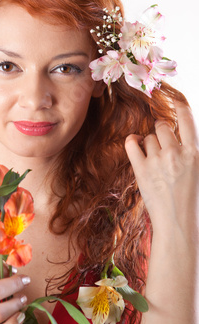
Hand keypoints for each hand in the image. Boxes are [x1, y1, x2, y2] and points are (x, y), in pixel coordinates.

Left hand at [125, 101, 198, 235]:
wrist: (177, 224)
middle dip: (161, 132)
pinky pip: (131, 144)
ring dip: (148, 143)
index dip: (180, 106)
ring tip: (154, 159)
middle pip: (162, 127)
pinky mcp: (141, 170)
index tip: (175, 100)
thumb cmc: (191, 200)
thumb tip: (178, 138)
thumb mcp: (197, 171)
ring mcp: (157, 161)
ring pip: (147, 137)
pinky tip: (134, 144)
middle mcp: (176, 153)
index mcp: (194, 153)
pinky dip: (131, 142)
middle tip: (162, 144)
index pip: (187, 119)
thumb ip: (188, 153)